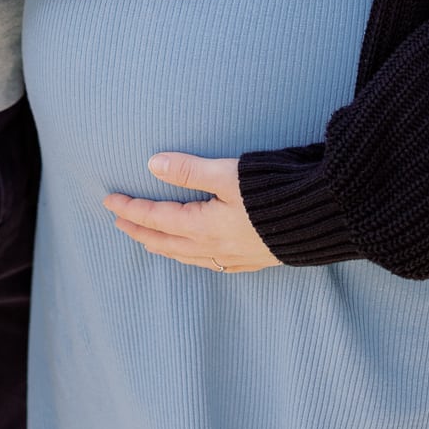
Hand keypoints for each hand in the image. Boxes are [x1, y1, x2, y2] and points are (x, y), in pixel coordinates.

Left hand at [104, 152, 279, 272]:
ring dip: (161, 246)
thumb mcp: (228, 173)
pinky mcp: (252, 260)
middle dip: (139, 230)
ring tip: (146, 240)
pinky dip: (190, 258)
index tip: (109, 201)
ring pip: (186, 257)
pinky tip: (194, 256)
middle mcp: (214, 247)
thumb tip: (152, 163)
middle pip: (166, 242)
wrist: (319, 218)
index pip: (156, 218)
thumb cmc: (273, 192)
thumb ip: (189, 170)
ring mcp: (234, 257)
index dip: (131, 208)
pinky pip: (209, 265)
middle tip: (117, 221)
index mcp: (204, 226)